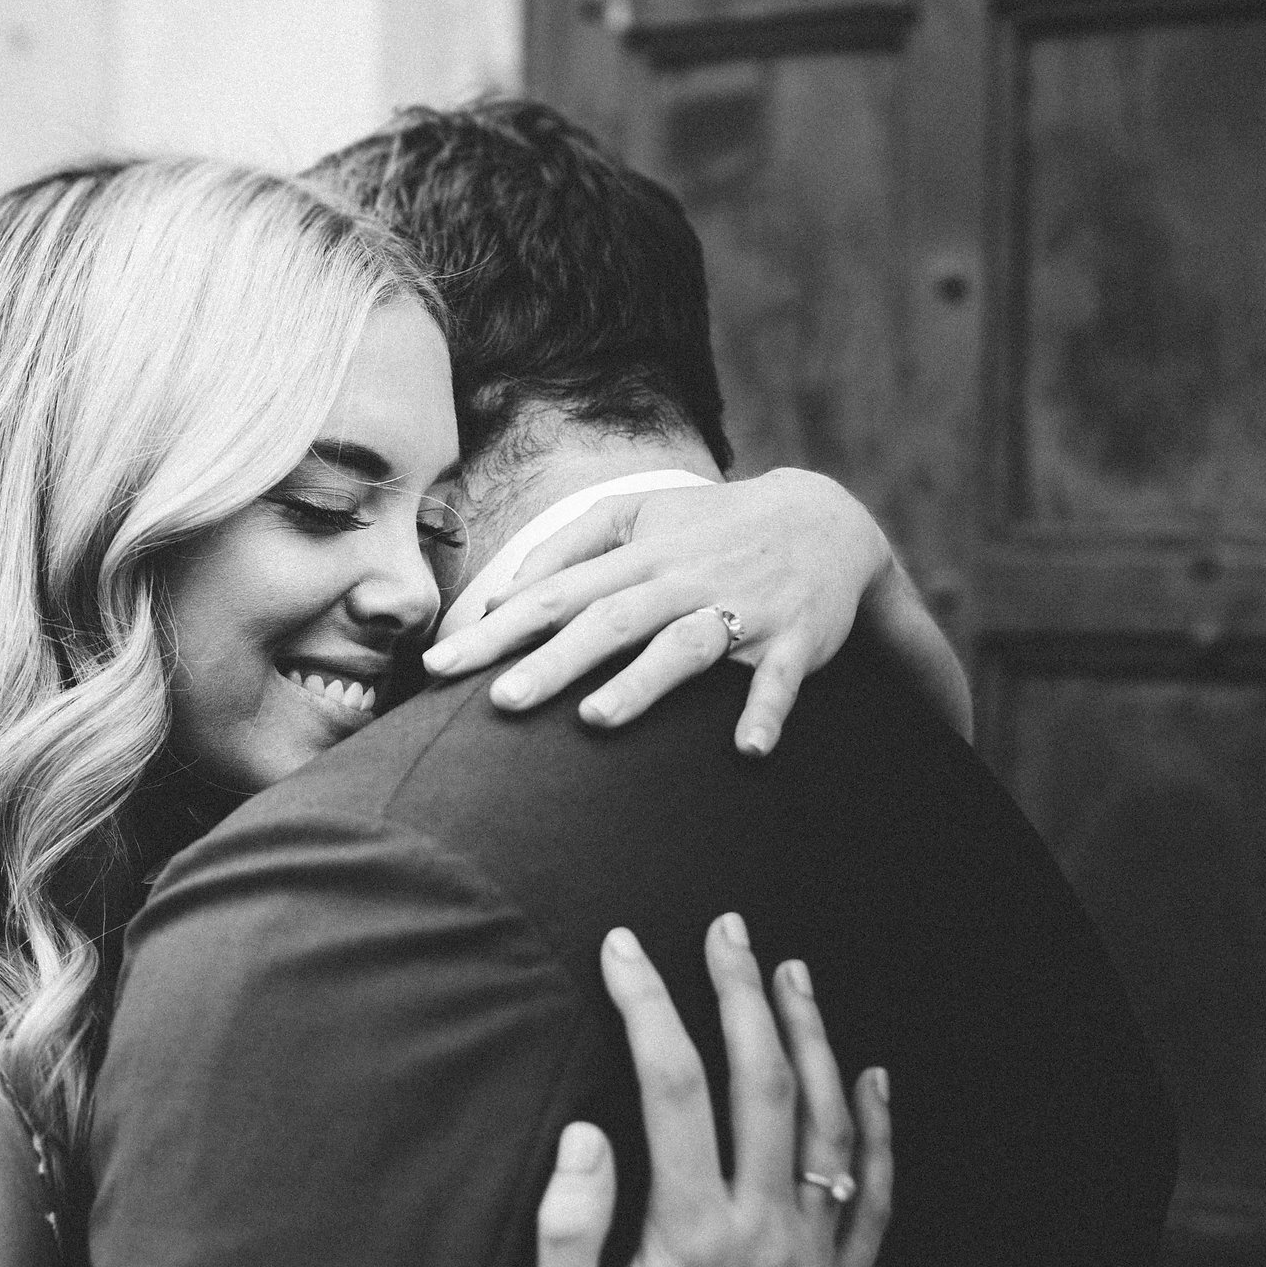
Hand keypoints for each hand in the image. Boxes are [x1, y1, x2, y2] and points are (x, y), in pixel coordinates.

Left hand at [422, 469, 903, 754]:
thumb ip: (569, 548)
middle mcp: (681, 581)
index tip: (439, 663)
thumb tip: (506, 593)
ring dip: (643, 683)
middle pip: (608, 621)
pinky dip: (767, 712)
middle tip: (499, 701)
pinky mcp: (794, 639)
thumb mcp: (639, 517)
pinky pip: (779, 680)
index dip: (495, 628)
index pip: (553, 594)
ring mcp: (739, 610)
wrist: (826, 520)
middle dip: (552, 662)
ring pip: (684, 646)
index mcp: (638, 558)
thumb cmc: (709, 528)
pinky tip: (748, 749)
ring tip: (595, 720)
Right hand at [534, 916, 891, 1266]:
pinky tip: (875, 1079)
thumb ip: (571, 1231)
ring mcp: (814, 1256)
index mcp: (692, 1232)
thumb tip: (584, 1138)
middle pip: (762, 1083)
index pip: (672, 1086)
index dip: (646, 1005)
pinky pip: (876, 1194)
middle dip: (741, 994)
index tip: (623, 951)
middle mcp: (764, 1232)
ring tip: (792, 975)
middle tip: (727, 932)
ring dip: (811, 1039)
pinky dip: (878, 1130)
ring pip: (828, 1124)